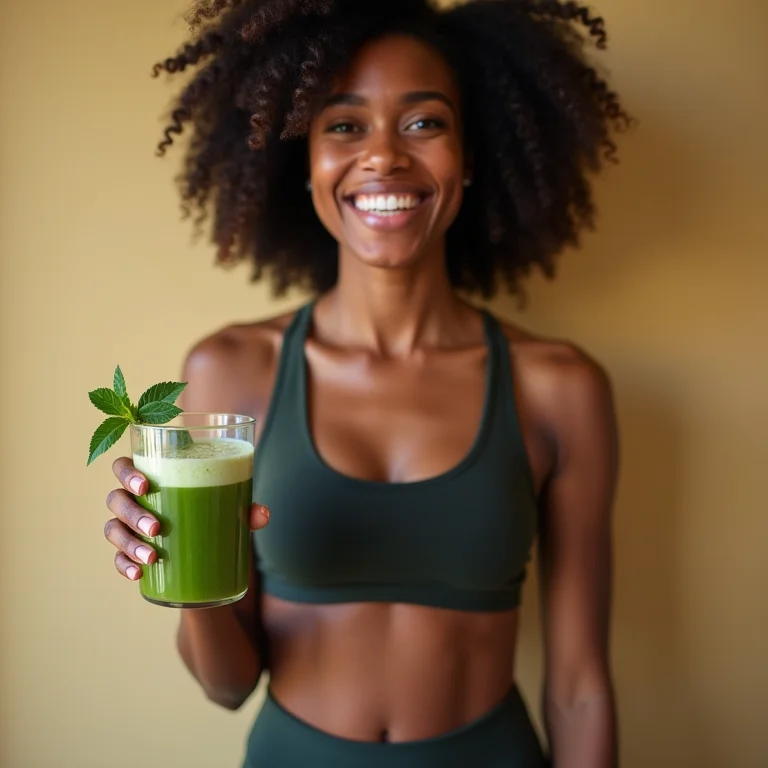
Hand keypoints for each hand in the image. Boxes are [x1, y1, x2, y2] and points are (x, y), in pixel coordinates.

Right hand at [104, 457, 269, 581]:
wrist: (209, 552)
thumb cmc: (213, 512)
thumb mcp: (229, 508)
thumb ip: (244, 509)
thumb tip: (261, 514)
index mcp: (153, 476)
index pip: (125, 466)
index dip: (128, 472)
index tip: (145, 485)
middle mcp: (135, 499)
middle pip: (116, 498)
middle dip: (132, 513)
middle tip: (156, 527)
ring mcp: (129, 527)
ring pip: (113, 529)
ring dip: (128, 542)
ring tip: (152, 557)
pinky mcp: (131, 553)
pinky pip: (117, 558)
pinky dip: (124, 565)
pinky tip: (137, 574)